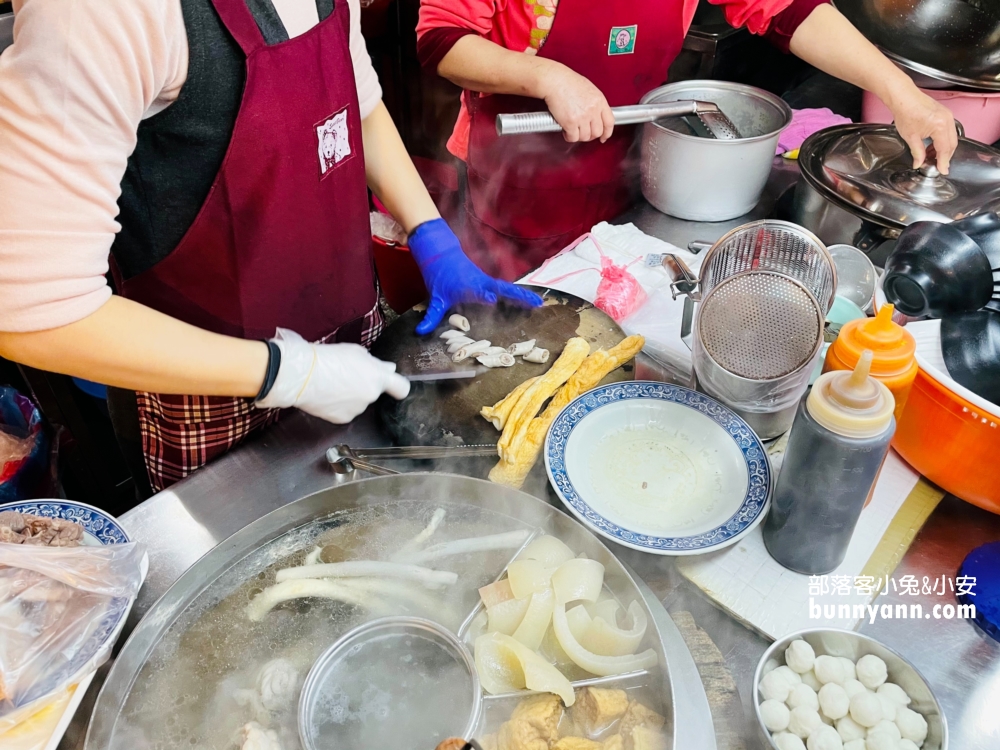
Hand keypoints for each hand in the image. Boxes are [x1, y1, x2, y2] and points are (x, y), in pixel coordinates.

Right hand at [255, 328, 409, 422]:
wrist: (302, 375)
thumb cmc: (327, 358)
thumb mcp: (356, 352)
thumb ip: (376, 364)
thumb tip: (389, 369)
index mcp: (378, 377)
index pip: (401, 388)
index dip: (398, 387)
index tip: (393, 387)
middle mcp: (371, 396)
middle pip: (374, 392)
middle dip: (365, 385)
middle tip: (347, 375)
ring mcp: (357, 409)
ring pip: (359, 402)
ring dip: (351, 395)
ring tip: (333, 383)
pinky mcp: (343, 419)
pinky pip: (345, 411)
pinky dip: (339, 405)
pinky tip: (327, 394)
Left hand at [407, 219, 542, 334]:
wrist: (441, 254)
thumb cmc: (439, 276)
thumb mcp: (435, 298)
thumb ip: (431, 316)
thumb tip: (419, 332)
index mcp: (467, 286)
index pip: (478, 292)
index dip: (485, 296)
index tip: (492, 300)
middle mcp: (480, 282)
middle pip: (502, 289)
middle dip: (518, 296)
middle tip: (535, 304)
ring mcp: (486, 281)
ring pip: (507, 288)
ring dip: (522, 295)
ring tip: (538, 304)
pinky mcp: (488, 281)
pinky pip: (504, 288)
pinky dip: (516, 294)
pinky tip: (527, 301)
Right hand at [539, 64, 614, 143]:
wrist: (555, 80)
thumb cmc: (567, 82)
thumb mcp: (589, 90)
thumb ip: (594, 103)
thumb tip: (595, 115)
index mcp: (599, 101)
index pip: (609, 122)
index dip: (607, 132)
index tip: (603, 136)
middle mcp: (593, 110)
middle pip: (597, 132)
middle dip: (590, 135)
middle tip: (583, 133)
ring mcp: (582, 117)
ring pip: (585, 137)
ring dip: (578, 136)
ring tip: (572, 129)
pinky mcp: (570, 122)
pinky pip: (573, 137)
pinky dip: (569, 136)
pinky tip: (566, 130)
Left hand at [885, 84, 957, 173]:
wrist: (903, 97)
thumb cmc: (905, 112)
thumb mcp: (910, 137)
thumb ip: (917, 153)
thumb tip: (919, 164)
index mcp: (940, 127)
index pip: (945, 149)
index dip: (943, 162)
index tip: (942, 171)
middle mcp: (948, 120)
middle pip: (952, 144)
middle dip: (945, 156)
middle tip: (937, 166)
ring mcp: (948, 116)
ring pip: (951, 138)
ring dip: (944, 149)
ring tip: (931, 157)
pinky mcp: (945, 113)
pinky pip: (949, 131)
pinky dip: (943, 140)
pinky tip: (933, 146)